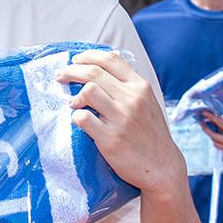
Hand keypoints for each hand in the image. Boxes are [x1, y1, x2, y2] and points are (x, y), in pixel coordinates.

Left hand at [57, 50, 186, 196]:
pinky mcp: (110, 138)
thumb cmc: (150, 133)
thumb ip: (127, 86)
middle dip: (71, 71)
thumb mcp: (146, 102)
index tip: (76, 60)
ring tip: (72, 103)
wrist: (162, 166)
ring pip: (88, 91)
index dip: (88, 56)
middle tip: (60, 76)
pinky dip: (76, 116)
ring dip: (74, 94)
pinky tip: (78, 120)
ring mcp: (121, 118)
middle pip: (94, 72)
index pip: (111, 59)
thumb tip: (97, 71)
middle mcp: (132, 99)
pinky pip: (83, 118)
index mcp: (140, 86)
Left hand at [199, 108, 222, 164]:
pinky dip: (218, 142)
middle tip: (201, 121)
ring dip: (211, 135)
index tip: (205, 113)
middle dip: (206, 128)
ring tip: (209, 128)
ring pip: (216, 143)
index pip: (220, 125)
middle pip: (213, 136)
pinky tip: (220, 137)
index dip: (211, 118)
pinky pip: (222, 148)